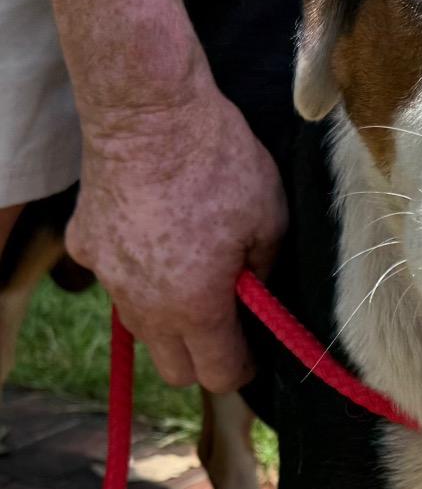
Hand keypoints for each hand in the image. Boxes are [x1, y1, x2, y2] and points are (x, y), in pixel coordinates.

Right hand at [67, 78, 287, 391]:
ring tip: (195, 276)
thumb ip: (264, 274)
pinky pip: (115, 279)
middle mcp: (145, 305)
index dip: (243, 369)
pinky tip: (157, 237)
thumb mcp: (269, 220)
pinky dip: (137, 273)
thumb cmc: (219, 164)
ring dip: (169, 320)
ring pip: (141, 327)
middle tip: (229, 322)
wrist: (151, 114)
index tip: (255, 352)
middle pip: (173, 368)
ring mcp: (108, 277)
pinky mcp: (85, 244)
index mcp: (196, 306)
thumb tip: (259, 295)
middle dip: (204, 357)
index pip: (218, 374)